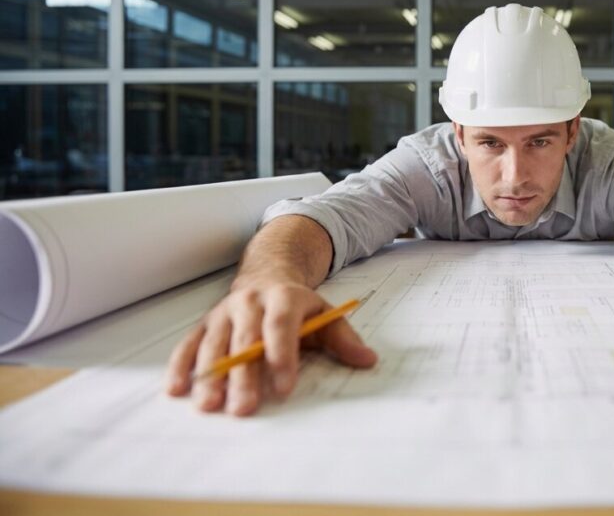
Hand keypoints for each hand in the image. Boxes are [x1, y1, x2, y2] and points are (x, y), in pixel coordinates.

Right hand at [165, 282, 376, 415]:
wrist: (267, 275)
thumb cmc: (299, 306)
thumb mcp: (326, 314)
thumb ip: (344, 339)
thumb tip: (368, 359)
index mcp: (284, 297)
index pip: (281, 325)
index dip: (283, 355)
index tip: (285, 387)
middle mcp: (249, 302)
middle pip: (245, 340)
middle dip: (244, 376)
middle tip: (244, 408)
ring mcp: (224, 313)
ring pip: (214, 344)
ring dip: (210, 376)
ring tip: (209, 405)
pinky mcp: (205, 325)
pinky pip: (189, 345)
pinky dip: (181, 366)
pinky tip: (177, 389)